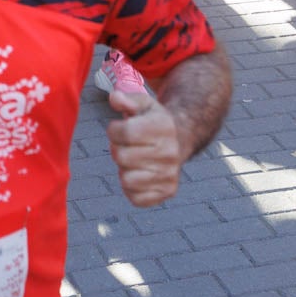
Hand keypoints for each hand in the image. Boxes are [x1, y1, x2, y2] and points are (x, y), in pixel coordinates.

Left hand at [106, 88, 185, 207]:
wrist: (181, 139)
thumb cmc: (154, 121)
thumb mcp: (143, 104)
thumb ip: (127, 98)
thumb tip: (115, 98)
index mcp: (163, 127)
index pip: (124, 132)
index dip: (114, 130)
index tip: (119, 128)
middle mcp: (170, 152)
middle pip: (121, 157)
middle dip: (118, 149)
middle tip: (127, 145)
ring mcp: (170, 174)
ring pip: (127, 179)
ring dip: (125, 169)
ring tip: (134, 159)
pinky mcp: (167, 192)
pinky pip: (136, 199)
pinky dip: (132, 188)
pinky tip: (140, 174)